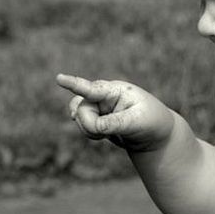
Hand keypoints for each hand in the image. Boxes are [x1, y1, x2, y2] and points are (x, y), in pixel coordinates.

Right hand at [56, 73, 174, 151]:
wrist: (155, 134)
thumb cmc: (152, 122)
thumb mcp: (137, 122)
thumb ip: (114, 124)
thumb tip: (94, 127)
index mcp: (115, 90)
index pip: (92, 89)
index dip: (74, 84)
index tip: (59, 78)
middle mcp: (103, 94)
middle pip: (82, 108)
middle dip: (89, 124)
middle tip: (104, 134)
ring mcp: (98, 104)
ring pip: (79, 116)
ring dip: (88, 129)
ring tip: (107, 134)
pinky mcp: (95, 116)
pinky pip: (82, 124)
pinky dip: (89, 132)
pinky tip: (102, 134)